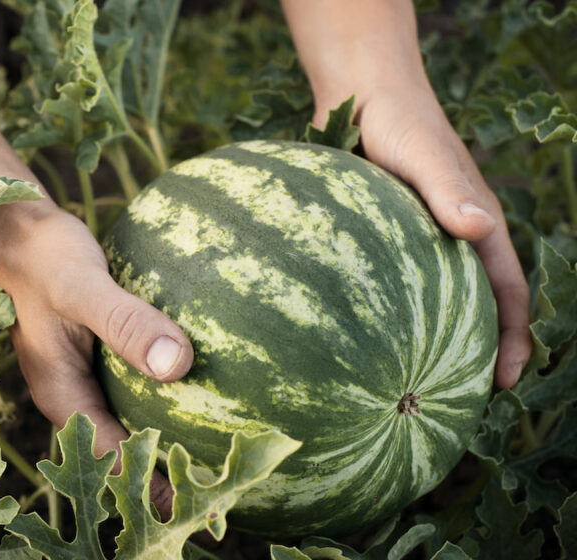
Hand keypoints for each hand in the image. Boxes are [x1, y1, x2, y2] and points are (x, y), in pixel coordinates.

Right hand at [0, 197, 194, 517]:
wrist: (23, 230)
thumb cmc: (46, 257)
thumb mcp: (82, 288)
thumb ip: (125, 323)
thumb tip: (176, 365)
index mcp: (62, 395)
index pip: (110, 457)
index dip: (150, 485)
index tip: (196, 504)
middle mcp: (76, 396)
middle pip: (123, 450)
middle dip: (166, 475)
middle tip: (222, 491)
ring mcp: (90, 378)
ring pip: (132, 422)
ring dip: (170, 440)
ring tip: (225, 456)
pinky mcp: (105, 358)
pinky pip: (140, 389)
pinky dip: (169, 398)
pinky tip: (213, 391)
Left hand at [281, 0, 530, 388]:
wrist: (359, 96)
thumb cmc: (398, 121)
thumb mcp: (426, 153)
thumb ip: (449, 187)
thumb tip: (478, 228)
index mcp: (473, 225)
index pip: (504, 289)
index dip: (513, 335)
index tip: (510, 379)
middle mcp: (447, 240)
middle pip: (468, 306)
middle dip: (471, 353)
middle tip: (457, 401)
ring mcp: (411, 243)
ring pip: (426, 302)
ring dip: (426, 341)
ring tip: (408, 387)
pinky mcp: (376, 240)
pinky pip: (385, 286)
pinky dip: (383, 316)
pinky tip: (355, 344)